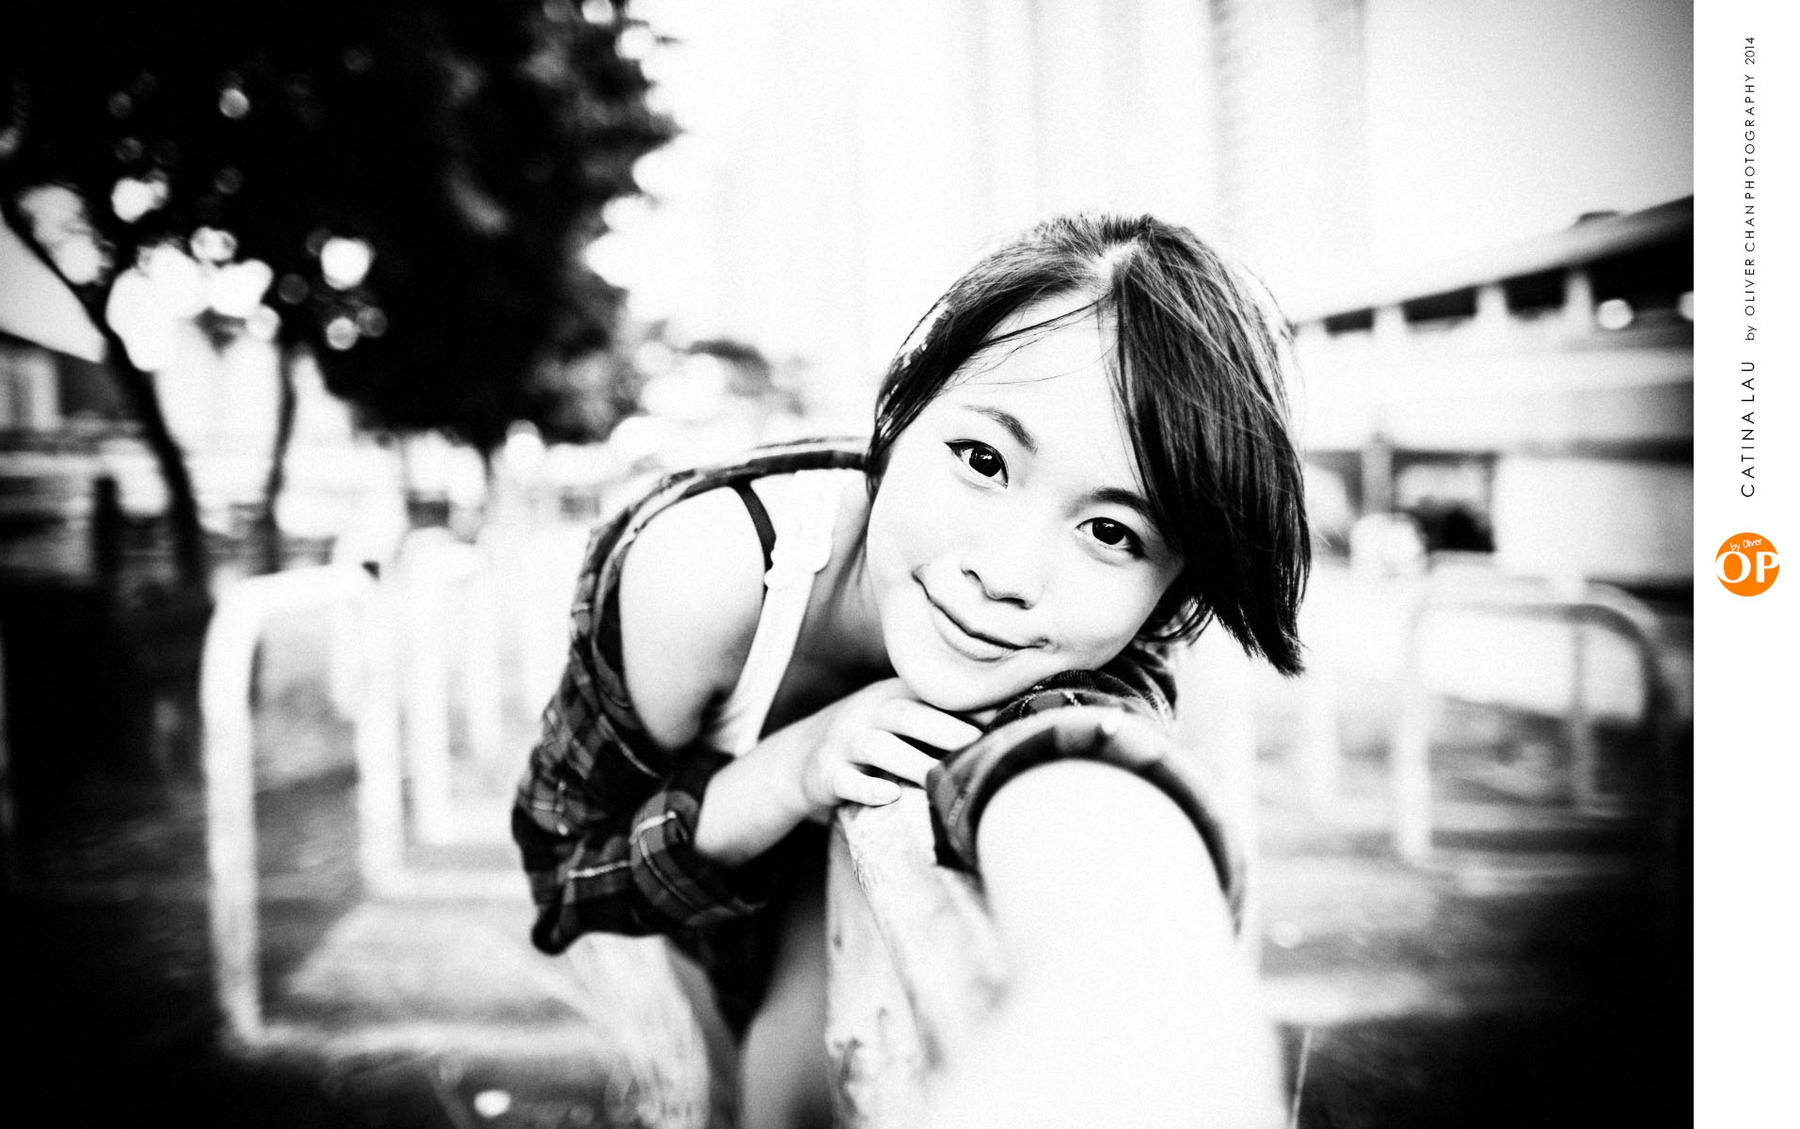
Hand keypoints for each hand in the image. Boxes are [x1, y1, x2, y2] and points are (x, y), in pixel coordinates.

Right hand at [695, 679, 981, 864]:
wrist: (801, 757)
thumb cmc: (873, 739)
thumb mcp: (898, 717)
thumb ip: (940, 718)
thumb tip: (1009, 724)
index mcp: (892, 694)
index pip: (929, 694)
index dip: (965, 706)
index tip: (1002, 720)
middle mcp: (867, 712)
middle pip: (905, 714)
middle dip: (944, 731)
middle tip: (979, 749)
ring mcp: (843, 741)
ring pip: (876, 746)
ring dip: (911, 763)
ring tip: (942, 780)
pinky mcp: (826, 773)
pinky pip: (845, 779)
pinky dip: (867, 787)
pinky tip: (890, 795)